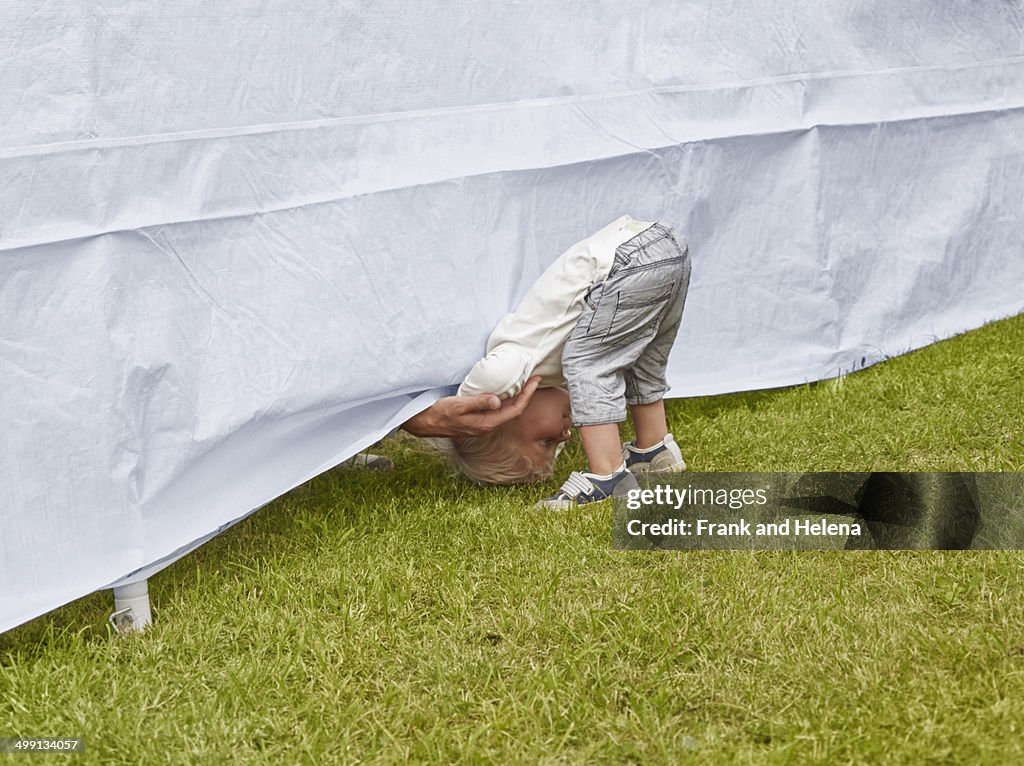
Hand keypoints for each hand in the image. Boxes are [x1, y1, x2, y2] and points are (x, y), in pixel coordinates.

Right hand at [401, 376, 540, 437]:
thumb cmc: (440, 413)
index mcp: (487, 423)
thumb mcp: (458, 405)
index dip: (527, 395)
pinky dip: (506, 398)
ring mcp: (484, 423)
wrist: (426, 422)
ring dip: (518, 396)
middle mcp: (488, 425)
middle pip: (514, 410)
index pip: (515, 410)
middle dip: (526, 394)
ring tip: (525, 382)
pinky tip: (506, 390)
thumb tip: (498, 401)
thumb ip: (478, 403)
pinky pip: (498, 409)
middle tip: (535, 378)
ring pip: (507, 410)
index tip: (535, 381)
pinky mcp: (479, 419)